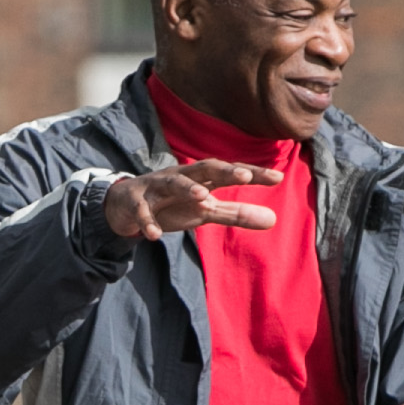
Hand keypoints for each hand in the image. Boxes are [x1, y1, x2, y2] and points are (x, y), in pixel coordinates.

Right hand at [105, 159, 283, 239]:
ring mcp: (157, 188)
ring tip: (202, 198)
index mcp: (201, 179)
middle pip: (205, 169)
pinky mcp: (135, 203)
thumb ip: (236, 214)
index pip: (230, 173)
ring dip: (187, 189)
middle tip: (245, 177)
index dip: (252, 174)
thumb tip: (273, 220)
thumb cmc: (173, 205)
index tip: (277, 178)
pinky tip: (154, 235)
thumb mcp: (205, 211)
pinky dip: (147, 222)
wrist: (126, 205)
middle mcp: (181, 177)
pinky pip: (142, 212)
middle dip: (224, 171)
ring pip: (173, 183)